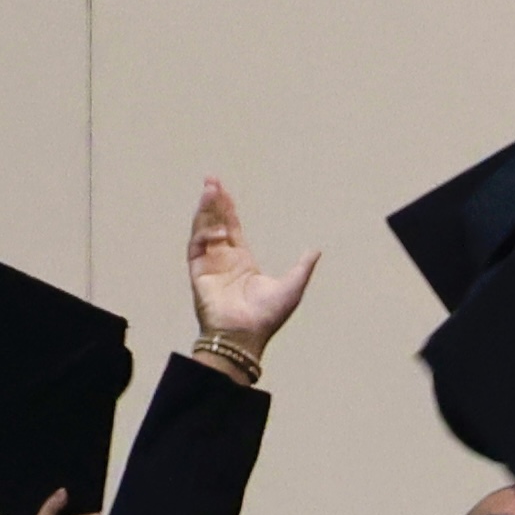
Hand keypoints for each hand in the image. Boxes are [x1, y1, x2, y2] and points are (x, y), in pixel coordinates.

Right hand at [185, 178, 317, 351]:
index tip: (222, 189)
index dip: (227, 208)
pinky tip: (218, 230)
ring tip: (208, 190)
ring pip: (203, 230)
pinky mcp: (198, 273)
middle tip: (211, 180)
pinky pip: (197, 247)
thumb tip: (316, 250)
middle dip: (212, 201)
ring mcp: (209, 265)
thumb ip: (303, 267)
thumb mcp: (292, 287)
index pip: (231, 227)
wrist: (246, 335)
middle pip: (215, 223)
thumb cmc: (267, 316)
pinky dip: (205, 235)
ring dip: (204, 211)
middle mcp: (223, 260)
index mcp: (242, 261)